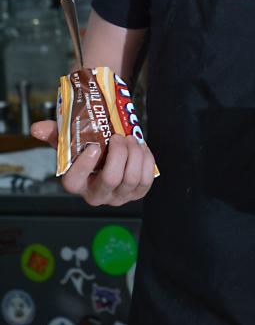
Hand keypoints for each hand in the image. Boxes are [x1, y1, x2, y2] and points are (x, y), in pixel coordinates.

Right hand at [31, 120, 155, 206]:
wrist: (112, 158)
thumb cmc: (90, 151)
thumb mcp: (71, 142)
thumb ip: (55, 134)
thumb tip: (37, 128)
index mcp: (77, 184)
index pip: (73, 182)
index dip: (84, 165)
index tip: (94, 146)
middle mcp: (97, 195)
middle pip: (112, 179)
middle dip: (119, 154)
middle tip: (119, 137)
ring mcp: (118, 197)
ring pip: (132, 178)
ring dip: (135, 154)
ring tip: (131, 139)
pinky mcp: (137, 193)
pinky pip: (147, 180)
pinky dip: (147, 160)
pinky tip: (141, 148)